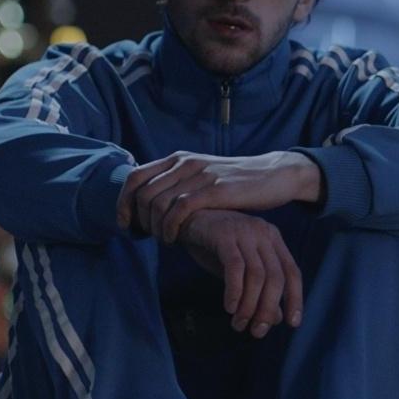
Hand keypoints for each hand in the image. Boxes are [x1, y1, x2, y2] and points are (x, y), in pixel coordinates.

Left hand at [117, 151, 322, 242]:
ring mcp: (200, 175)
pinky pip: (178, 210)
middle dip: (139, 220)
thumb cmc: (239, 183)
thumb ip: (181, 183)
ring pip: (157, 203)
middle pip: (142, 194)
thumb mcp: (204, 176)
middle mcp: (186, 163)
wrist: (274, 175)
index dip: (123, 202)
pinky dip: (170, 228)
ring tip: (165, 240)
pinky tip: (175, 239)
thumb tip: (152, 203)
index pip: (135, 177)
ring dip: (154, 227)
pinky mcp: (215, 190)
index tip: (126, 224)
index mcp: (180, 158)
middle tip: (149, 237)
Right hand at [177, 209, 302, 336]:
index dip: (295, 299)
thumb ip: (259, 290)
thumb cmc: (216, 246)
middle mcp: (264, 234)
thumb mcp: (241, 270)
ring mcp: (246, 232)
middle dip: (268, 308)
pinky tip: (229, 307)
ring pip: (257, 275)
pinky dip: (235, 291)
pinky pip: (235, 267)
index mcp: (274, 240)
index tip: (293, 324)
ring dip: (249, 305)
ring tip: (239, 324)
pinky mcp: (225, 235)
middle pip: (276, 277)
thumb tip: (276, 318)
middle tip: (256, 331)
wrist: (187, 220)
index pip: (292, 272)